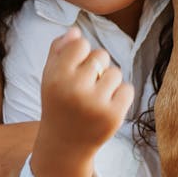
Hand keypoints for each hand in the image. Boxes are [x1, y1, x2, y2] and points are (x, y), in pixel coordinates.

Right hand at [31, 27, 133, 176]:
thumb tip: (75, 31)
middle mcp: (75, 89)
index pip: (81, 44)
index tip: (73, 71)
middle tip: (84, 87)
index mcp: (56, 77)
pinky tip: (106, 107)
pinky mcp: (114, 116)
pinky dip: (120, 96)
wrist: (65, 145)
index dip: (80, 55)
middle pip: (101, 55)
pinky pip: (128, 89)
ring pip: (115, 72)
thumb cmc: (58, 103)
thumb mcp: (49, 76)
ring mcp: (96, 104)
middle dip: (96, 68)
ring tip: (94, 98)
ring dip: (108, 82)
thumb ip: (58, 50)